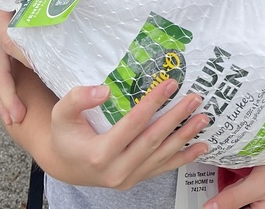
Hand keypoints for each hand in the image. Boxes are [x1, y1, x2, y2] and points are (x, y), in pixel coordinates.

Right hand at [46, 79, 209, 187]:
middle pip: (152, 140)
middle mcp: (116, 170)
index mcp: (99, 153)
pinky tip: (201, 147)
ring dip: (185, 136)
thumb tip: (104, 90)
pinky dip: (184, 158)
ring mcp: (128, 178)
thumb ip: (77, 98)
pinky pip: (163, 169)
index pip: (133, 124)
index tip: (170, 84)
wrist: (66, 165)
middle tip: (194, 99)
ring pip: (162, 155)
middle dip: (176, 118)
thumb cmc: (66, 134)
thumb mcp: (61, 113)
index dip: (153, 103)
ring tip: (203, 118)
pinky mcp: (136, 180)